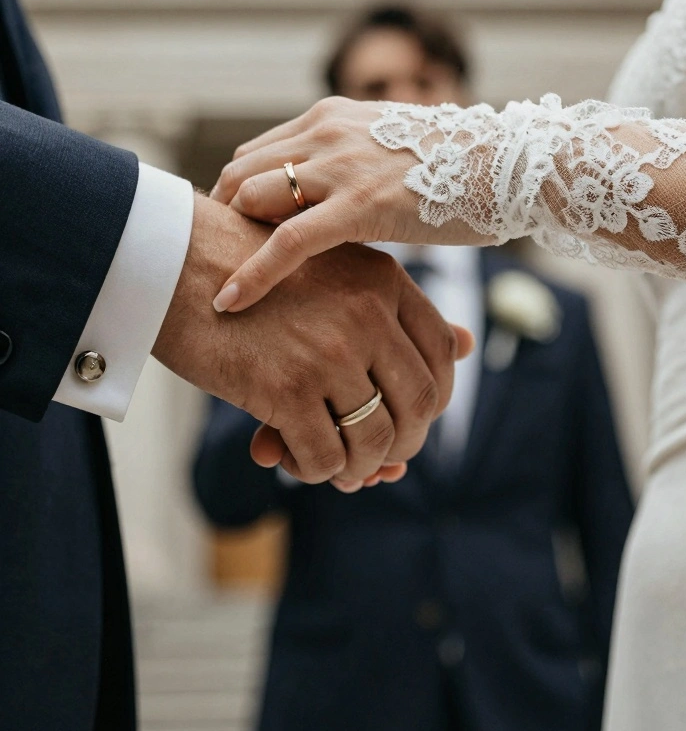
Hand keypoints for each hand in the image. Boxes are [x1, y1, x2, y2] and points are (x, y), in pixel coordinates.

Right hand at [153, 193, 472, 485]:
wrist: (171, 259)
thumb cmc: (248, 267)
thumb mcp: (333, 272)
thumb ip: (395, 308)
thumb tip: (468, 344)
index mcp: (382, 280)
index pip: (441, 354)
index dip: (431, 398)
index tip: (404, 416)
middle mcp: (366, 315)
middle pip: (419, 404)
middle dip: (402, 443)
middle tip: (375, 458)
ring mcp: (329, 352)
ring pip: (376, 439)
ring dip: (360, 467)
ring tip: (336, 467)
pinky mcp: (286, 388)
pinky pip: (325, 457)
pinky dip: (315, 471)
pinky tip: (287, 455)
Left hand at [210, 97, 480, 312]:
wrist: (516, 165)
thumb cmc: (464, 166)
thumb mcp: (395, 151)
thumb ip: (356, 165)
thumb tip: (339, 197)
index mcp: (333, 119)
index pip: (259, 153)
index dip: (236, 193)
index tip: (227, 232)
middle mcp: (327, 132)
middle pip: (241, 171)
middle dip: (220, 217)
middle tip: (213, 259)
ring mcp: (342, 167)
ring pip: (251, 198)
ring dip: (226, 240)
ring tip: (211, 278)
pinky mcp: (360, 205)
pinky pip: (287, 242)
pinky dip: (252, 273)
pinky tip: (228, 302)